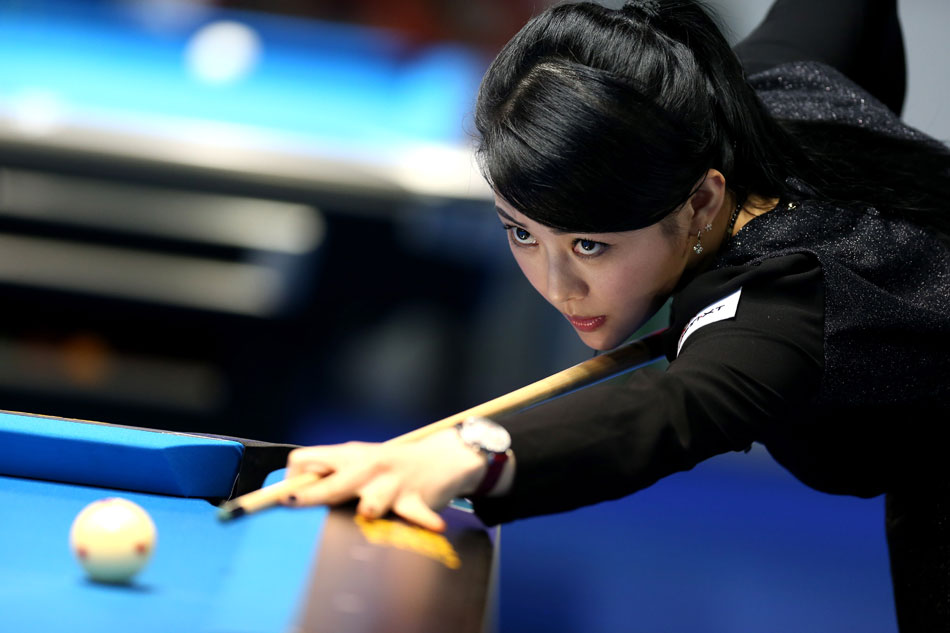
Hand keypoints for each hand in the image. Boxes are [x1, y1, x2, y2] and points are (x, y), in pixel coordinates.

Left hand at [282, 429, 487, 531]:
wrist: (442, 457)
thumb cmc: (392, 465)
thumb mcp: (361, 461)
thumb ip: (333, 474)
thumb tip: (293, 493)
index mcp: (349, 456)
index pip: (308, 459)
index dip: (293, 480)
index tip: (284, 499)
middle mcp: (368, 468)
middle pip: (333, 484)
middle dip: (311, 496)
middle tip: (292, 503)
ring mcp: (392, 484)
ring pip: (373, 503)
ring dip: (370, 509)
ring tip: (369, 513)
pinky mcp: (415, 499)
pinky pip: (416, 515)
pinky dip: (424, 522)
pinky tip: (434, 529)